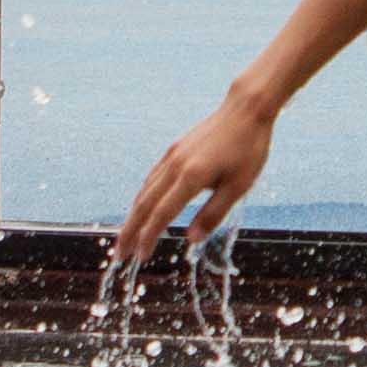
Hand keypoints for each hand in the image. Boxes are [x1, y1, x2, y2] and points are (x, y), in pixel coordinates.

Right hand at [111, 94, 278, 270]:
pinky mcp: (174, 149)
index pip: (162, 214)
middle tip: (119, 255)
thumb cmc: (248, 149)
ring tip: (126, 236)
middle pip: (144, 204)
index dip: (149, 237)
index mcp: (191, 177)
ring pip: (145, 190)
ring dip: (133, 216)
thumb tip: (192, 240)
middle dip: (130, 231)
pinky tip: (141, 207)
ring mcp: (172, 156)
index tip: (140, 257)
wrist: (246, 110)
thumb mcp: (238, 186)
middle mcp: (175, 166)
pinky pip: (151, 177)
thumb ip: (213, 213)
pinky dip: (142, 197)